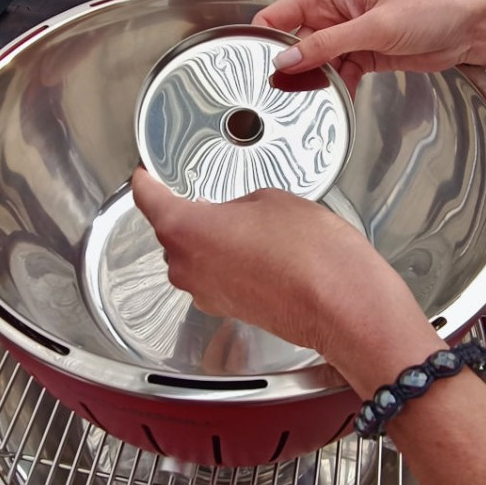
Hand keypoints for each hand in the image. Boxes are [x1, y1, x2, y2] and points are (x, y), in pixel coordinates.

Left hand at [131, 168, 435, 391]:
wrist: (341, 304)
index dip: (145, 182)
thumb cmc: (309, 253)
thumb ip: (236, 203)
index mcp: (185, 229)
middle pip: (171, 231)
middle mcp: (185, 267)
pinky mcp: (226, 310)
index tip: (144, 175)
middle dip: (189, 212)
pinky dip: (227, 262)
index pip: (148, 199)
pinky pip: (214, 276)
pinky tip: (259, 251)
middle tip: (213, 197)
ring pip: (194, 256)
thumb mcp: (270, 199)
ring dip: (211, 240)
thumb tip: (234, 216)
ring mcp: (205, 293)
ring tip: (249, 226)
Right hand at [254, 0, 485, 93]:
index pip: (280, 14)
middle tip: (284, 92)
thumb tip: (289, 59)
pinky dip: (338, 89)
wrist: (470, 27)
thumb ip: (328, 44)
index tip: (259, 64)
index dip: (266, 38)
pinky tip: (340, 99)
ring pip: (316, 64)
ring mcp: (349, 38)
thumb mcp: (374, 26)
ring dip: (316, 82)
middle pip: (296, 44)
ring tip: (315, 98)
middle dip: (290, 67)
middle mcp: (335, 16)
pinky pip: (339, 76)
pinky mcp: (364, 57)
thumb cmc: (432, 6)